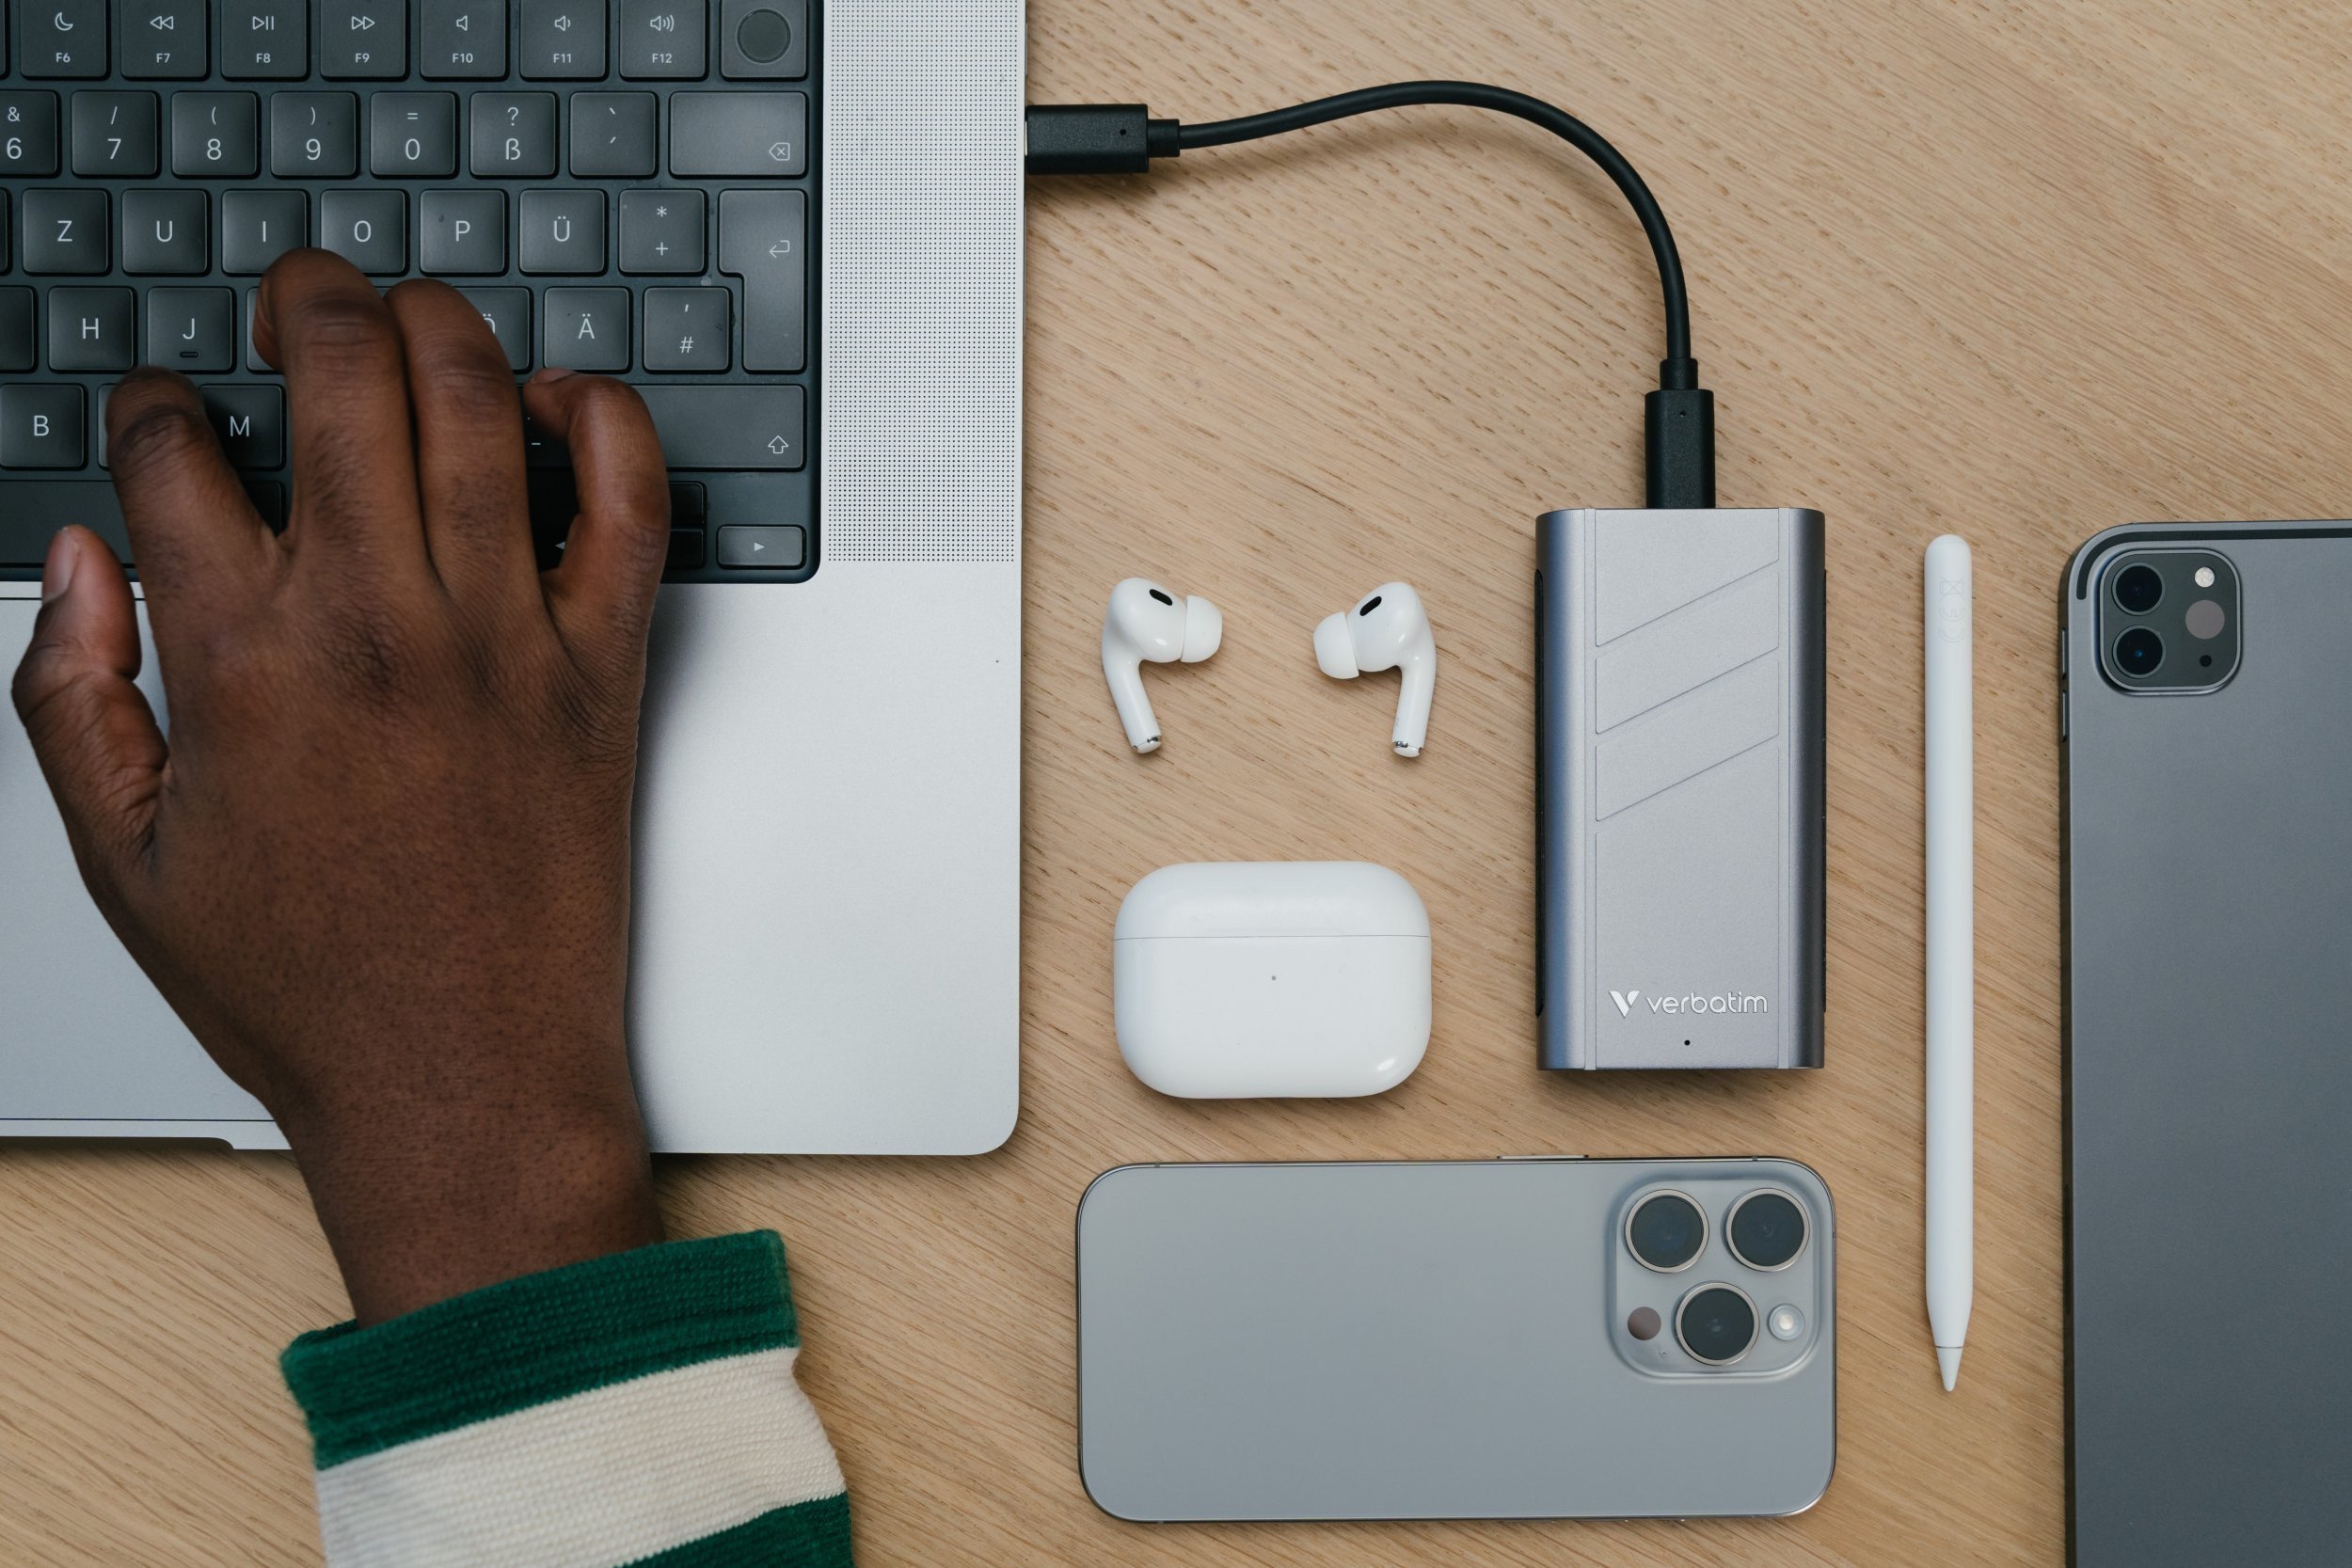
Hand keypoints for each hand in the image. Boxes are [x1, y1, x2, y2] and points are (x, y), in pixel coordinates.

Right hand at [10, 251, 669, 1323]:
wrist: (465, 1081)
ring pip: (478, 400)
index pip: (174, 450)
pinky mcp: (605, 670)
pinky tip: (554, 407)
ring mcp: (506, 639)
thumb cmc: (309, 988)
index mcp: (242, 665)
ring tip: (405, 331)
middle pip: (341, 372)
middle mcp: (378, 626)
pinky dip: (603, 419)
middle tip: (299, 304)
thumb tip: (78, 562)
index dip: (153, 402)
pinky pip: (629, 499)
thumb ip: (72, 697)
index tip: (167, 416)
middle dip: (307, 297)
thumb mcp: (127, 862)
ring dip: (435, 325)